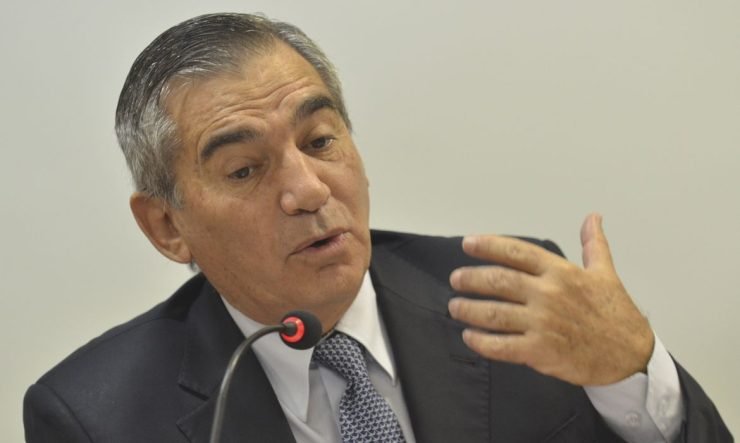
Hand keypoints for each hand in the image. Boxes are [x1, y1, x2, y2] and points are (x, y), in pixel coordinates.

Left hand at [448, 213, 653, 385]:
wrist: (631, 355)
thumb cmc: (617, 315)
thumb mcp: (606, 273)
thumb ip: (593, 244)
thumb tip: (593, 218)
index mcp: (561, 272)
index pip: (516, 252)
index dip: (488, 246)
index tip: (468, 244)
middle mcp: (549, 294)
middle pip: (498, 280)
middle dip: (470, 278)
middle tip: (456, 279)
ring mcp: (543, 323)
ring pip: (494, 313)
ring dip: (469, 309)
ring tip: (455, 307)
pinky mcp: (540, 351)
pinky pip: (501, 345)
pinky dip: (481, 341)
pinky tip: (470, 337)